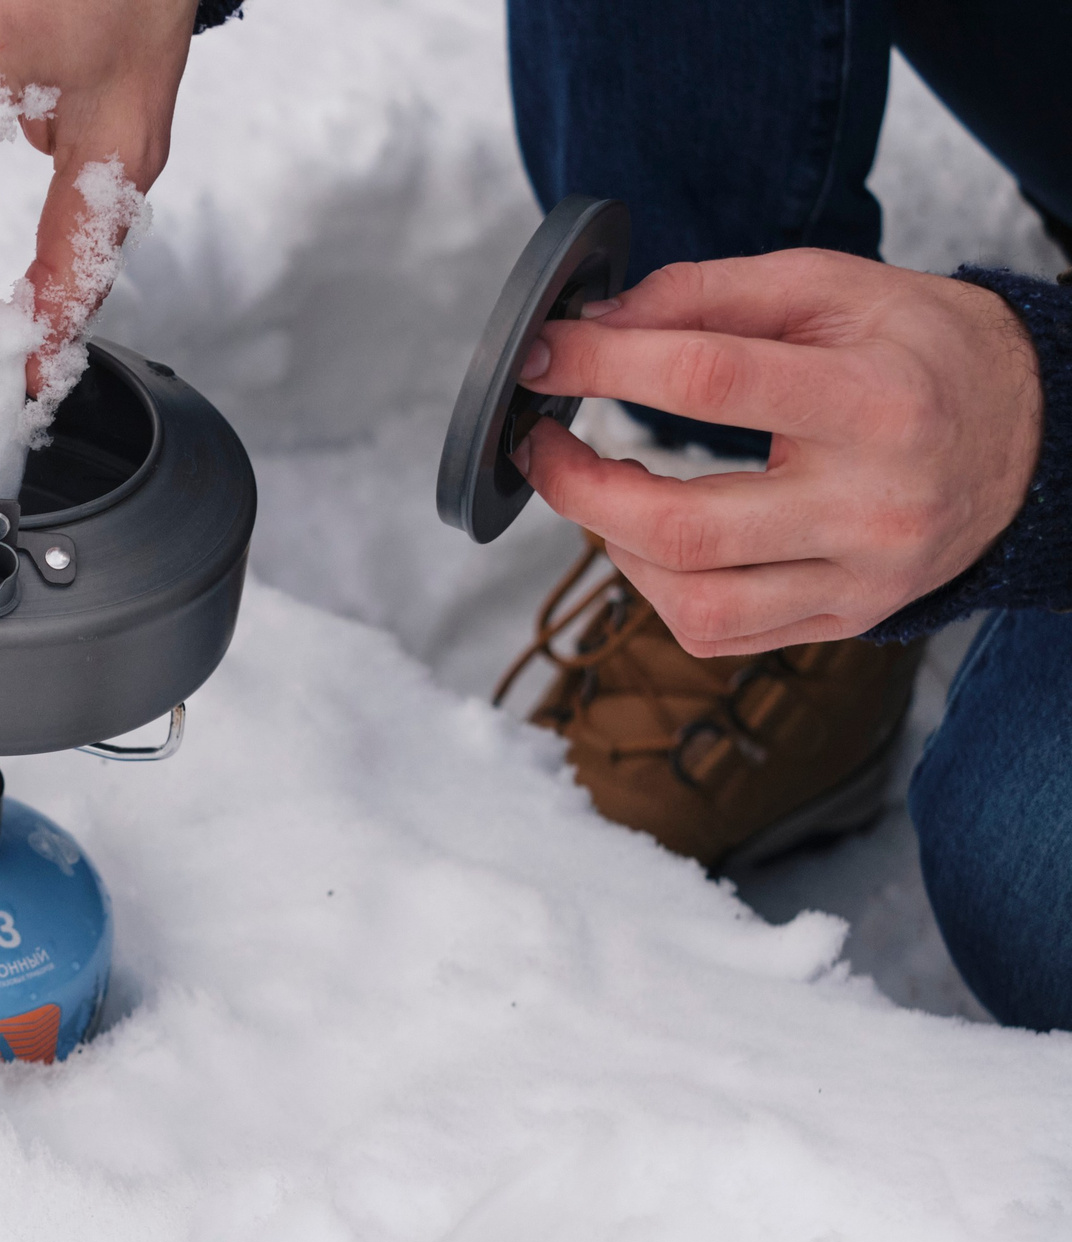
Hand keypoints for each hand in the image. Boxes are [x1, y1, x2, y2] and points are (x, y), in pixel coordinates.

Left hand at [514, 249, 1042, 655]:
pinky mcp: (847, 619)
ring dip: (615, 546)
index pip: (708, 379)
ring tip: (601, 492)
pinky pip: (717, 632)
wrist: (1033, 434)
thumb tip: (598, 322)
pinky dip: (656, 589)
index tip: (543, 356)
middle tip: (539, 447)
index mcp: (875, 400)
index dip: (603, 364)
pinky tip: (651, 541)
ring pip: (692, 600)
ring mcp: (860, 578)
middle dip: (580, 487)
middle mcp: (870, 505)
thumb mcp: (835, 289)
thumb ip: (712, 293)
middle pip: (682, 526)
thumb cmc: (923, 352)